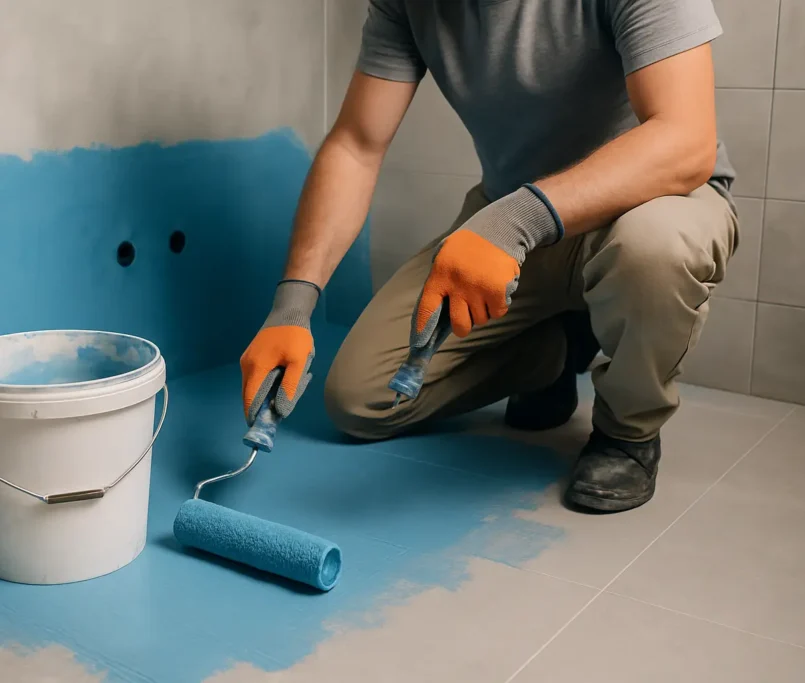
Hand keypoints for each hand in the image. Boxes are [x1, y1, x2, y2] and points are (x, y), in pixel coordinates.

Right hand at [241, 280, 318, 423]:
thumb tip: (280, 412)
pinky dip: (265, 386)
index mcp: (256, 368)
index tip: (263, 429)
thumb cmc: (295, 336)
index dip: (254, 416)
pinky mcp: (252, 357)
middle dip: (262, 408)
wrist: (289, 311)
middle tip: (280, 414)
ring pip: (253, 387)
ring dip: (265, 396)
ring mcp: (247, 360)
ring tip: (285, 397)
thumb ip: (289, 388)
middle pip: (250, 395)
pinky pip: (256, 378)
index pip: (250, 400)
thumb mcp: (299, 363)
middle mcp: (246, 366)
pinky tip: (282, 383)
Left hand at [414, 230, 519, 339]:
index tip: (421, 344)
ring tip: (483, 292)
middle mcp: (457, 285)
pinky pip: (497, 313)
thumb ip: (441, 284)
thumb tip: (439, 316)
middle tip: (468, 317)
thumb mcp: (445, 260)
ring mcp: (477, 289)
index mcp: (439, 276)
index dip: (423, 328)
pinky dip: (498, 306)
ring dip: (483, 311)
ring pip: (480, 320)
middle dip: (463, 327)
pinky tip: (496, 290)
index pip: (427, 308)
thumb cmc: (467, 248)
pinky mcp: (497, 291)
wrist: (498, 230)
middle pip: (459, 324)